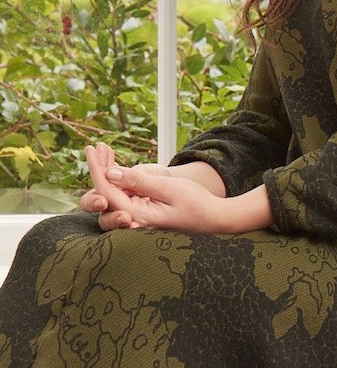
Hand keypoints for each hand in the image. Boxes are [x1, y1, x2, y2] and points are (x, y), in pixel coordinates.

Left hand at [81, 142, 225, 230]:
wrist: (215, 218)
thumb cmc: (197, 204)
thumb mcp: (169, 188)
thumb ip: (139, 182)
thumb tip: (110, 174)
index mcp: (137, 217)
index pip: (106, 192)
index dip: (96, 169)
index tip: (90, 149)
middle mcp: (134, 219)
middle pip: (106, 193)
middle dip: (100, 168)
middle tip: (96, 147)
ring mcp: (139, 217)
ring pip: (114, 193)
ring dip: (109, 171)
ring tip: (104, 150)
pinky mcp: (144, 212)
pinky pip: (125, 194)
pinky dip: (120, 177)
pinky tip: (116, 164)